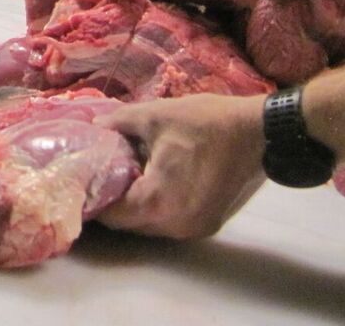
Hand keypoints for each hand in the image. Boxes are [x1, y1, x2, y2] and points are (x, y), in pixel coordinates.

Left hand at [97, 94, 266, 239]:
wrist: (259, 133)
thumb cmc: (207, 122)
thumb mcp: (156, 114)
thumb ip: (119, 122)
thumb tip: (95, 124)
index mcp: (157, 201)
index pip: (111, 214)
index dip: (94, 196)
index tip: (84, 178)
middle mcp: (175, 226)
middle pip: (129, 223)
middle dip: (114, 201)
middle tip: (103, 174)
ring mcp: (194, 229)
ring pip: (150, 225)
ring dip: (136, 205)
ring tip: (128, 175)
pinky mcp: (208, 225)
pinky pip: (170, 221)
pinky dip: (158, 206)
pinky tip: (155, 180)